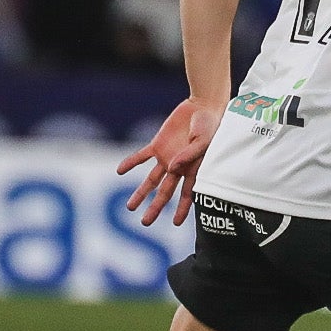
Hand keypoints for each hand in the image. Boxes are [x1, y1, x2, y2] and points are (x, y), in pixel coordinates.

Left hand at [118, 98, 221, 225]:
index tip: (177, 223)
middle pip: (165, 192)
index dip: (182, 209)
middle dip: (156, 207)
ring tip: (130, 207)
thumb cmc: (210, 125)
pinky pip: (141, 156)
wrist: (202, 106)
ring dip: (141, 193)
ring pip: (151, 180)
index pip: (187, 193)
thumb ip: (191, 153)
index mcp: (194, 169)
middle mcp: (179, 167)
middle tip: (146, 222)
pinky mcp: (158, 145)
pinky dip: (131, 162)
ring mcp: (167, 157)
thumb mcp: (204, 139)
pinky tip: (120, 171)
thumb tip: (173, 168)